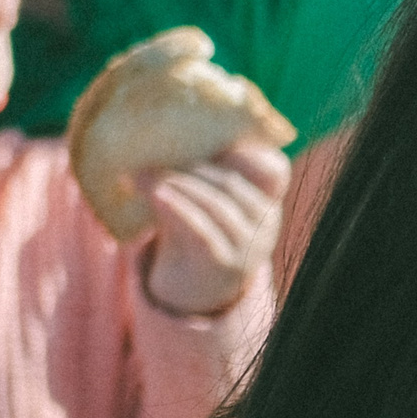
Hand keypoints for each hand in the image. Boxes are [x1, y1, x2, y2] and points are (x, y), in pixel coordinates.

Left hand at [138, 141, 289, 317]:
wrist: (193, 286)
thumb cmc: (197, 229)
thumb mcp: (205, 199)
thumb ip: (199, 171)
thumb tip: (159, 131)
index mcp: (267, 200)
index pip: (274, 169)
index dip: (249, 151)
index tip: (213, 141)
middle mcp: (266, 223)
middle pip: (233, 182)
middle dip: (191, 165)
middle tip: (151, 155)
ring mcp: (249, 246)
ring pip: (216, 204)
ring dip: (176, 184)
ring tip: (141, 174)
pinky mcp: (224, 265)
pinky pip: (201, 230)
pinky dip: (177, 208)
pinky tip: (155, 194)